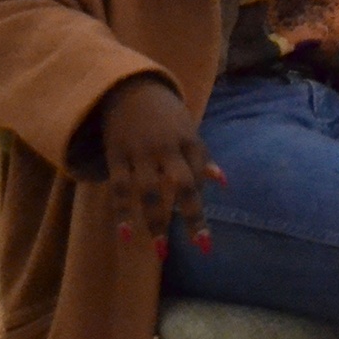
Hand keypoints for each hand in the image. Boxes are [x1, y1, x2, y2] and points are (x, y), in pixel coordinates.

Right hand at [97, 76, 221, 259]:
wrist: (128, 87)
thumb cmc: (165, 115)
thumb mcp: (188, 130)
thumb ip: (202, 158)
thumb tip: (222, 182)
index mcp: (189, 141)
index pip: (200, 176)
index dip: (202, 204)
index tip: (205, 237)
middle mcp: (167, 148)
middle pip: (183, 185)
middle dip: (193, 216)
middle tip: (200, 245)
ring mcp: (140, 153)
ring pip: (149, 191)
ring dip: (156, 221)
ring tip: (161, 250)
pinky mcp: (116, 155)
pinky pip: (119, 187)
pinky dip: (122, 212)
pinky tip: (126, 235)